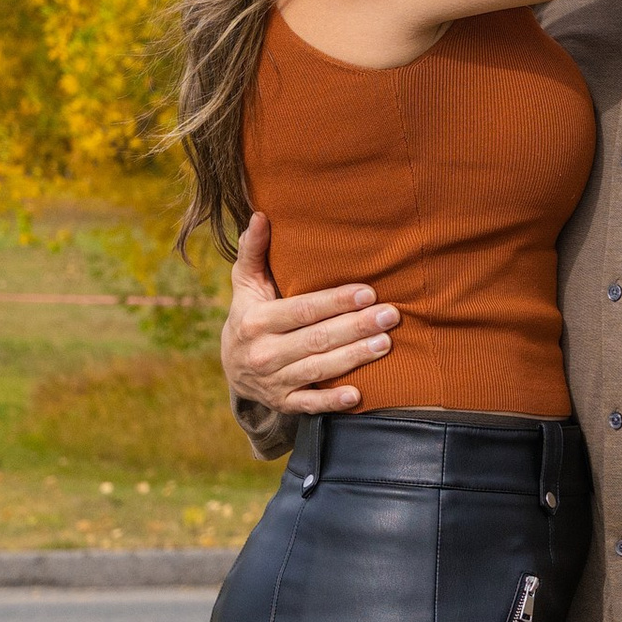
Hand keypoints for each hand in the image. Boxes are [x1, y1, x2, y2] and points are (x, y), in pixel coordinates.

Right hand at [220, 211, 400, 414]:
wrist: (232, 368)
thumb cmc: (248, 315)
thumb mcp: (246, 284)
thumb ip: (253, 251)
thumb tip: (260, 215)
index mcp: (256, 321)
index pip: (302, 310)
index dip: (335, 302)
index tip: (368, 292)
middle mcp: (263, 353)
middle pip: (316, 340)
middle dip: (355, 327)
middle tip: (390, 316)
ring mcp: (274, 382)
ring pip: (318, 370)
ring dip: (354, 358)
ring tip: (385, 343)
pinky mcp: (284, 404)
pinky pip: (310, 405)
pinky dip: (332, 402)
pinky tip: (358, 395)